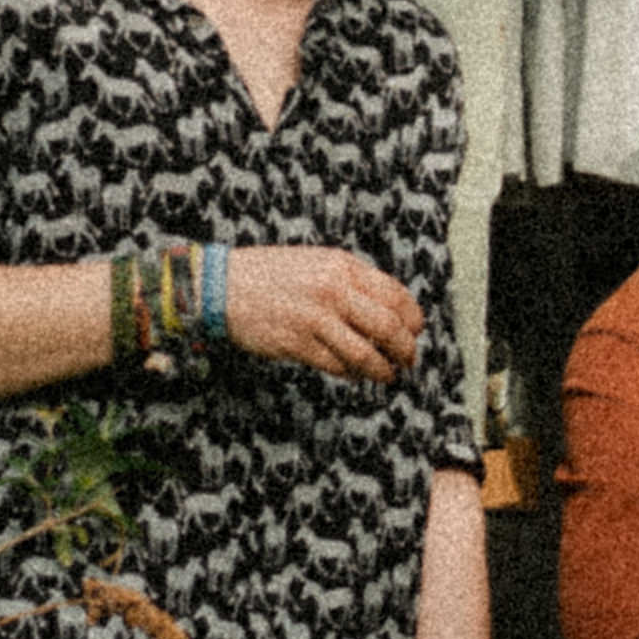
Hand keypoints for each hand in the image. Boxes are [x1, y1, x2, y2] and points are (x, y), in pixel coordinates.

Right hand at [224, 244, 425, 383]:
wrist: (222, 286)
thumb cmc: (272, 275)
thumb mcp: (318, 263)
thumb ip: (352, 281)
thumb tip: (390, 309)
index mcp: (342, 266)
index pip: (395, 295)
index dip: (413, 319)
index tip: (415, 331)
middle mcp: (333, 291)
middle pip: (388, 327)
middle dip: (406, 349)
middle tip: (409, 360)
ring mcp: (315, 319)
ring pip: (366, 354)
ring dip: (383, 370)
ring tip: (387, 375)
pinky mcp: (297, 344)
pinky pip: (337, 366)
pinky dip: (352, 374)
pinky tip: (355, 374)